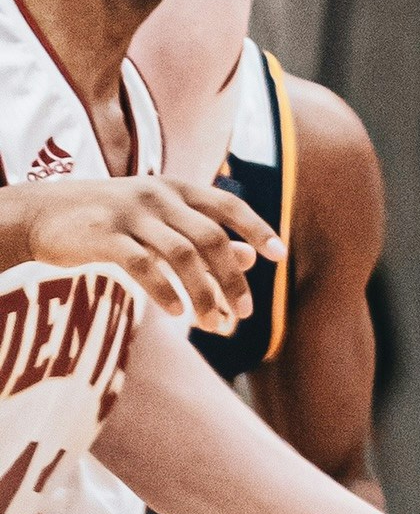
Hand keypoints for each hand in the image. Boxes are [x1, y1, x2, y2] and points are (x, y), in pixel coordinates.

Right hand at [0, 174, 271, 329]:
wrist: (44, 213)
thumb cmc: (112, 219)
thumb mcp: (160, 221)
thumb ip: (203, 235)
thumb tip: (250, 255)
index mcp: (178, 189)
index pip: (229, 205)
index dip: (257, 227)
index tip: (280, 255)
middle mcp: (159, 196)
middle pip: (211, 238)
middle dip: (231, 278)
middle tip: (244, 313)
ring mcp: (131, 214)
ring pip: (181, 255)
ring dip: (203, 293)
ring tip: (214, 325)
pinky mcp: (104, 236)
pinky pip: (143, 264)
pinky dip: (164, 290)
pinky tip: (177, 314)